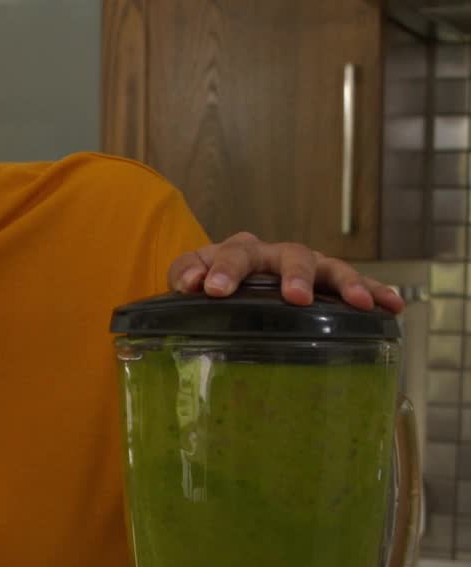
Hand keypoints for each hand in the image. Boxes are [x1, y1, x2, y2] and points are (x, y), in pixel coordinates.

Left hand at [167, 232, 404, 312]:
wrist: (228, 282)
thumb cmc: (210, 280)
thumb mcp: (190, 276)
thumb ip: (184, 274)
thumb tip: (189, 284)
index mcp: (241, 251)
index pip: (234, 254)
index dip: (224, 270)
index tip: (214, 290)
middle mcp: (277, 254)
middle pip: (292, 254)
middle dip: (296, 274)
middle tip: (296, 297)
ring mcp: (307, 267)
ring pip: (329, 267)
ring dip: (345, 283)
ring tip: (358, 302)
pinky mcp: (327, 284)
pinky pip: (356, 285)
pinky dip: (374, 292)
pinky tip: (393, 305)